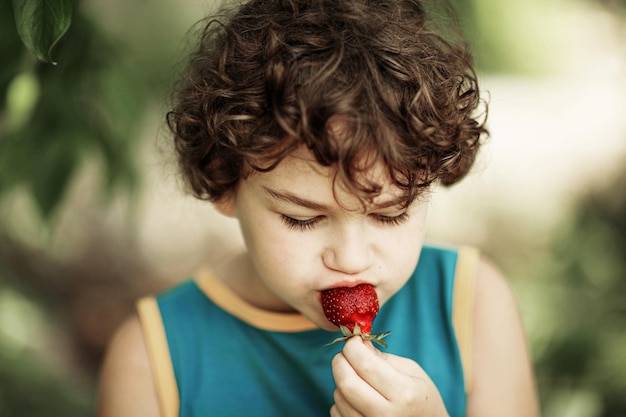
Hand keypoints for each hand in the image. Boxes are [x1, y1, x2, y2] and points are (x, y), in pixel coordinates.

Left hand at [330, 336, 449, 416]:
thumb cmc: (422, 398)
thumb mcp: (412, 372)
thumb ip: (383, 357)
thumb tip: (357, 343)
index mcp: (404, 393)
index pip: (366, 364)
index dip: (353, 346)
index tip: (353, 339)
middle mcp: (385, 415)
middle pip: (346, 382)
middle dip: (340, 361)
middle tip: (346, 354)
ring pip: (339, 396)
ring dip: (342, 380)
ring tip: (358, 378)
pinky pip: (336, 412)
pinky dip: (342, 400)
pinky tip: (357, 398)